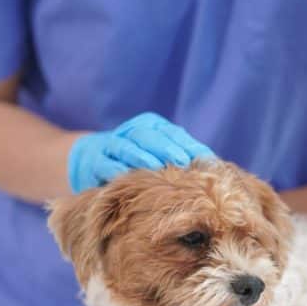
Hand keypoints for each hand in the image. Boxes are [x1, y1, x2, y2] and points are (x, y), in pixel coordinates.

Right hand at [67, 112, 214, 192]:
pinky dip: (116, 170)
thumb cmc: (137, 162)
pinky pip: (105, 164)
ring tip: (157, 167)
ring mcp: (110, 145)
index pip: (173, 133)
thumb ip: (182, 159)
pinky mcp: (93, 162)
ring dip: (141, 157)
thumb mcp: (158, 156)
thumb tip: (215, 170)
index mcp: (151, 126)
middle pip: (149, 135)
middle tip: (183, 161)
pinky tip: (128, 179)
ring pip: (126, 147)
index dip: (189, 145)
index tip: (207, 160)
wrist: (91, 161)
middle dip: (167, 147)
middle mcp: (131, 132)